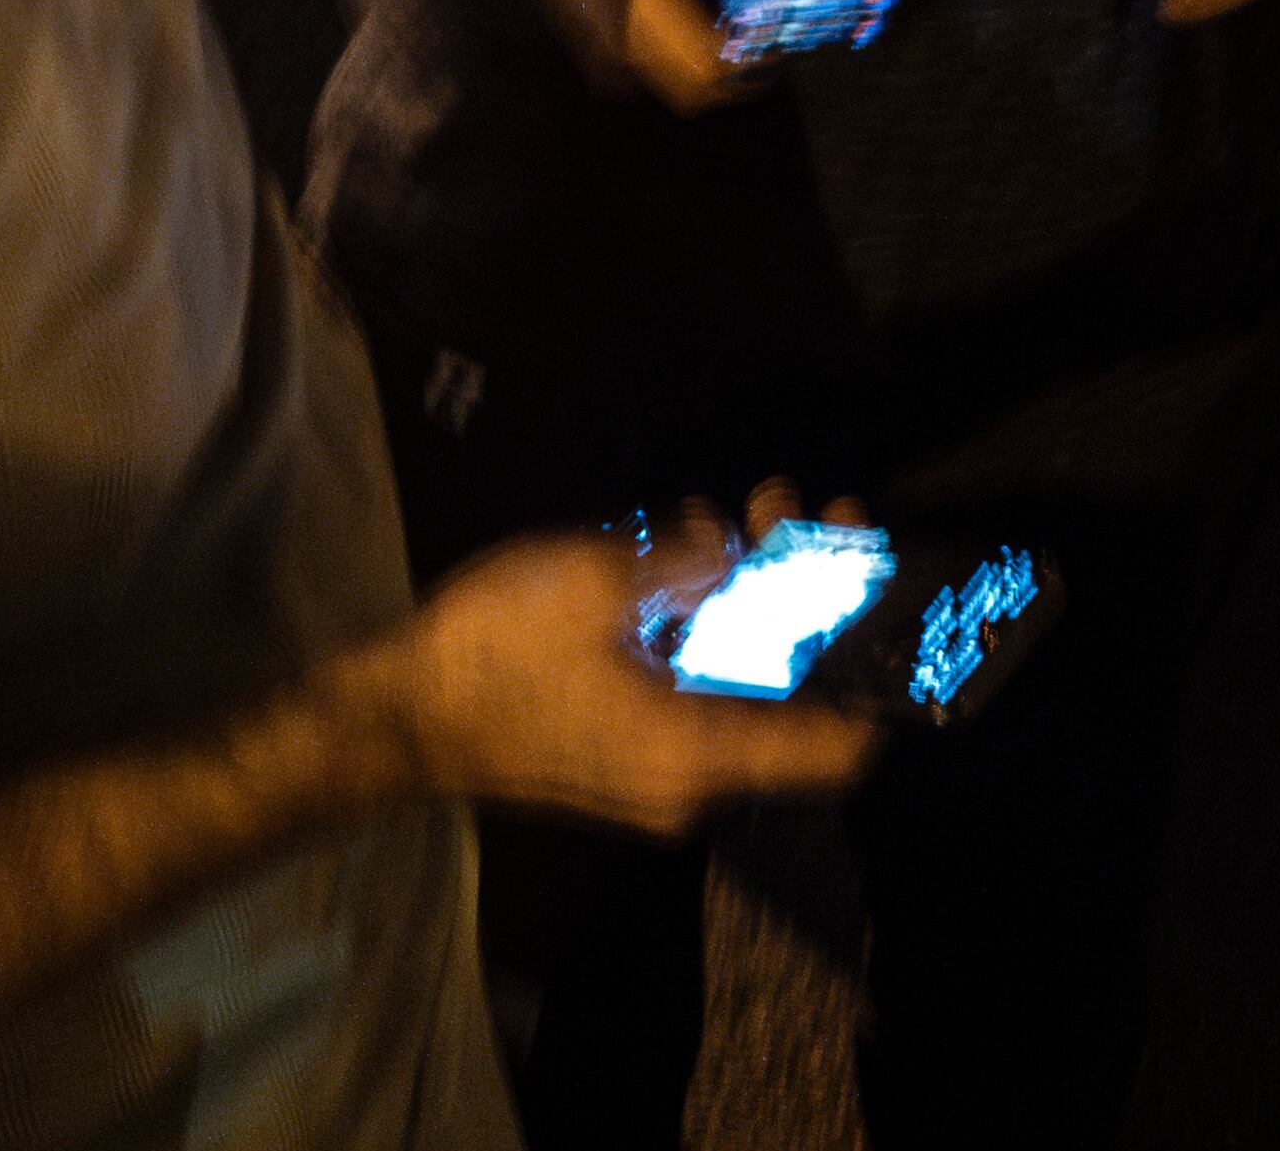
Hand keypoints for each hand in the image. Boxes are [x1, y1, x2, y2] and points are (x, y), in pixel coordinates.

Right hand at [369, 513, 882, 833]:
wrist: (396, 717)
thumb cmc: (493, 653)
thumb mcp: (595, 582)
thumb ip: (688, 565)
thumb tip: (746, 551)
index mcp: (700, 753)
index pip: (839, 745)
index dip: (879, 673)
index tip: (883, 587)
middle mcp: (694, 778)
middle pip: (789, 691)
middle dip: (800, 588)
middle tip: (793, 502)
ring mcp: (657, 768)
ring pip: (736, 679)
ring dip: (744, 592)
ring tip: (732, 510)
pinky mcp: (624, 747)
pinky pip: (690, 687)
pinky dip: (697, 621)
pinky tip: (676, 547)